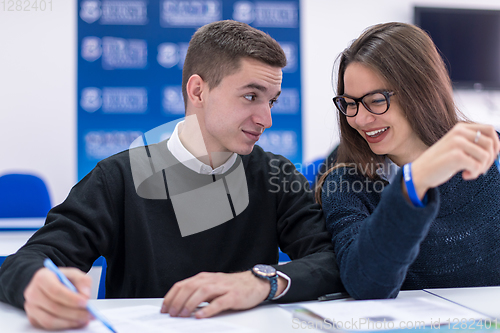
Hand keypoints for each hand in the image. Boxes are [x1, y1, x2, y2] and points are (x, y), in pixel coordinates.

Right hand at [23, 267, 91, 329]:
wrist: (49, 283)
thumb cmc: (60, 279)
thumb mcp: (74, 274)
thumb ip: (82, 281)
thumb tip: (86, 295)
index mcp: (42, 278)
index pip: (55, 290)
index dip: (71, 298)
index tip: (85, 302)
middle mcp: (33, 293)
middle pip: (53, 307)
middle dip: (74, 312)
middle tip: (89, 313)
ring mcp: (31, 307)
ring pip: (50, 320)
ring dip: (70, 322)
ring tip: (84, 319)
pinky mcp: (33, 318)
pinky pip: (48, 327)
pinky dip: (64, 326)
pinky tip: (75, 321)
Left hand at [161, 271, 285, 318]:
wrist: (255, 282)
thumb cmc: (232, 286)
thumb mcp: (212, 286)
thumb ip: (197, 292)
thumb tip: (179, 305)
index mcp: (204, 278)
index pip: (182, 284)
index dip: (171, 296)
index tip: (164, 308)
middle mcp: (212, 280)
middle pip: (190, 287)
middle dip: (178, 301)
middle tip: (171, 313)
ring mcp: (223, 287)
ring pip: (202, 292)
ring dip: (190, 304)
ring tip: (183, 314)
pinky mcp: (234, 295)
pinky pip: (219, 302)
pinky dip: (209, 309)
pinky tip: (201, 315)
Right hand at [409, 123, 499, 198]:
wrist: (420, 172)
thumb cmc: (439, 162)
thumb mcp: (456, 147)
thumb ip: (473, 143)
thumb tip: (497, 149)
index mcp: (460, 128)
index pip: (490, 130)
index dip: (496, 144)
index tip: (490, 157)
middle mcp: (459, 133)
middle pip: (491, 143)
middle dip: (491, 159)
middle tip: (480, 168)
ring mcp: (457, 143)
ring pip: (486, 155)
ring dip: (482, 167)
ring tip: (471, 171)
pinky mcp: (456, 156)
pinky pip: (478, 166)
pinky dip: (474, 174)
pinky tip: (465, 175)